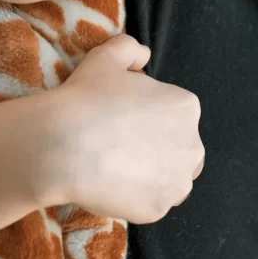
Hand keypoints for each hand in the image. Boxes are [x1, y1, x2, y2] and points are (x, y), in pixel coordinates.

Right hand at [43, 34, 204, 223]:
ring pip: (170, 178)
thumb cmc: (88, 97)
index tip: (125, 116)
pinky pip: (152, 202)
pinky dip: (136, 196)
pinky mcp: (158, 210)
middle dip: (159, 145)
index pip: (175, 112)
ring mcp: (177, 182)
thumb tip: (144, 56)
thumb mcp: (106, 56)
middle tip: (122, 142)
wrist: (65, 146)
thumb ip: (130, 48)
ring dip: (153, 173)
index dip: (150, 114)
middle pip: (180, 147)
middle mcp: (192, 146)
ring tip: (118, 165)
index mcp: (186, 107)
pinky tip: (111, 184)